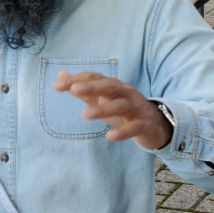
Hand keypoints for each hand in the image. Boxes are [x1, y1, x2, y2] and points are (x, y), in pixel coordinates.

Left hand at [52, 71, 171, 149]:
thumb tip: (60, 76)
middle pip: (110, 86)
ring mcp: (137, 108)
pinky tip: (110, 136)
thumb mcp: (104, 99)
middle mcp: (126, 93)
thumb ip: (83, 90)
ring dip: (104, 109)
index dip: (77, 80)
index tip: (56, 86)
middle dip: (92, 87)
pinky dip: (123, 131)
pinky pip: (135, 127)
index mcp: (114, 86)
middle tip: (73, 90)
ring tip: (85, 115)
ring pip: (121, 105)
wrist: (156, 125)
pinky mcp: (145, 125)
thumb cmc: (124, 111)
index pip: (95, 78)